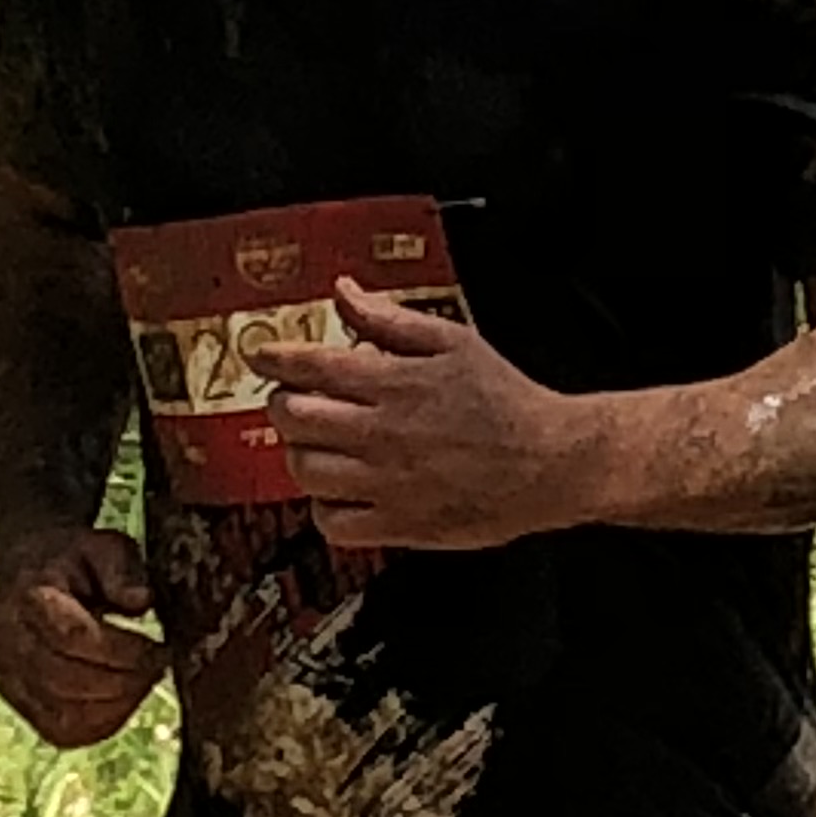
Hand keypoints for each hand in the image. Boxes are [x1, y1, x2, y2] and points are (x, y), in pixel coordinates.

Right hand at [0, 524, 167, 748]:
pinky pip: (58, 730)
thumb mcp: (106, 546)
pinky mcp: (15, 697)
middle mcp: (7, 639)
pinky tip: (125, 702)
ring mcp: (6, 674)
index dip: (124, 651)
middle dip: (125, 681)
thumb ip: (123, 570)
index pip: (73, 637)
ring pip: (61, 714)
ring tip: (145, 681)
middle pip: (66, 680)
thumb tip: (140, 602)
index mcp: (28, 596)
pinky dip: (98, 725)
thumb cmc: (79, 559)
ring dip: (115, 706)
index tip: (162, 648)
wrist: (32, 567)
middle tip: (160, 666)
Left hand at [260, 280, 601, 551]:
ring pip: (305, 469)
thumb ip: (392, 319)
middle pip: (295, 418)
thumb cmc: (508, 401)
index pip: (311, 366)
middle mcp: (384, 433)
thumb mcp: (456, 343)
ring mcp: (386, 483)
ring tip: (320, 443)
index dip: (275, 358)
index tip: (263, 357)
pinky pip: (332, 522)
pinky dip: (326, 506)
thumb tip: (345, 292)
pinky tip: (343, 489)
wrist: (552, 461)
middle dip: (284, 403)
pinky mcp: (397, 524)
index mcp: (398, 383)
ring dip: (302, 452)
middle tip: (296, 400)